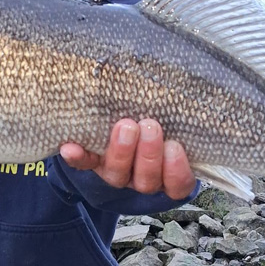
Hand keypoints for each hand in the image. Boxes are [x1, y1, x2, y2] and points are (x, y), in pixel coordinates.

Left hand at [59, 118, 196, 199]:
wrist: (120, 120)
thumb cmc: (159, 116)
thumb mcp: (175, 117)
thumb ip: (180, 110)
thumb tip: (195, 80)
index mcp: (168, 174)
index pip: (178, 184)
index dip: (177, 171)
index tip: (176, 147)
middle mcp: (142, 178)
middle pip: (147, 180)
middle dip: (149, 154)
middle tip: (150, 125)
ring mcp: (116, 173)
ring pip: (118, 176)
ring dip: (121, 152)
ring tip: (125, 126)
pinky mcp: (91, 164)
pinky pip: (84, 165)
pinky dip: (78, 157)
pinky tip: (70, 147)